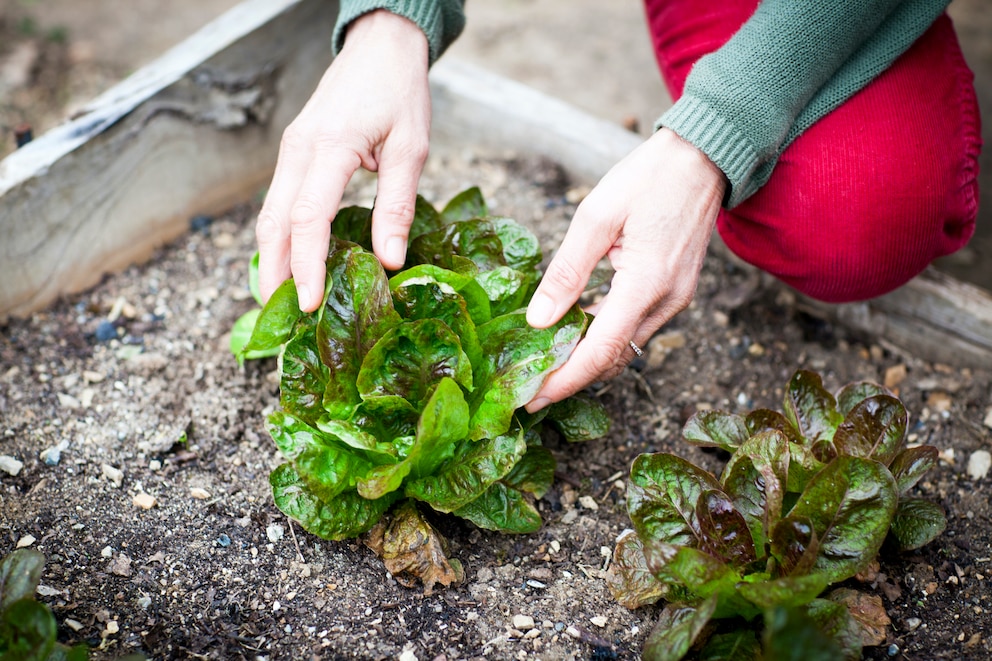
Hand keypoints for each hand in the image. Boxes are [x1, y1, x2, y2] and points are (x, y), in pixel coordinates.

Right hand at [255, 10, 431, 310]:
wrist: (380, 48)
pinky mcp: (295, 153)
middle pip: (273, 223)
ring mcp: (291, 151)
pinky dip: (281, 238)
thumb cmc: (400, 93)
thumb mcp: (412, 148)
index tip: (311, 305)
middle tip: (284, 318)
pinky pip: (279, 202)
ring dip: (273, 259)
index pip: (307, 219)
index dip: (307, 266)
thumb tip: (390, 260)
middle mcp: (299, 150)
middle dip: (274, 274)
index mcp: (329, 148)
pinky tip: (292, 264)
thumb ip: (398, 204)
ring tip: (284, 301)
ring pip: (269, 215)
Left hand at [524, 128, 726, 410]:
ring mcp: (676, 300)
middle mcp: (666, 301)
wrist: (705, 158)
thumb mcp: (595, 217)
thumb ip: (566, 272)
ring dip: (587, 360)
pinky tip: (574, 331)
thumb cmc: (649, 177)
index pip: (600, 350)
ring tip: (544, 362)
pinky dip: (604, 337)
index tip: (532, 398)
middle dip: (570, 378)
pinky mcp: (675, 293)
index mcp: (646, 282)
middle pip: (613, 358)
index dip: (564, 381)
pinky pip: (635, 328)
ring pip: (625, 347)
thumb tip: (538, 319)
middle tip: (528, 386)